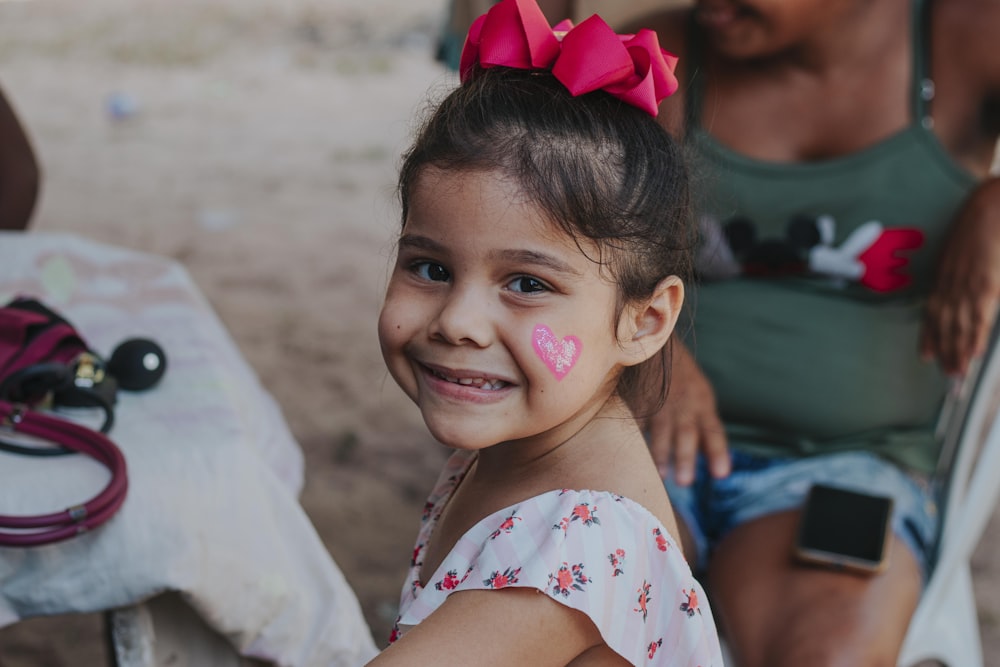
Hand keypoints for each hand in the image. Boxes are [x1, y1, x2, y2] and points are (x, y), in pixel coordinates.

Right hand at [646, 341, 729, 484]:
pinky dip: (634, 437)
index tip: (721, 474)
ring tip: (661, 475)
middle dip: (685, 457)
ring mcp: (659, 402)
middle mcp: (683, 405)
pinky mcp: (638, 400)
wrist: (656, 341)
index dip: (718, 452)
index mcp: (702, 404)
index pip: (713, 431)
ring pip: (660, 429)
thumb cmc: (681, 376)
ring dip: (660, 453)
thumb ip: (706, 428)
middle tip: (685, 482)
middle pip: (686, 433)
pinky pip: (636, 420)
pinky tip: (630, 455)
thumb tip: (718, 468)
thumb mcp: (701, 397)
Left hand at [921, 178, 999, 376]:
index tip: (925, 355)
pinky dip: (975, 335)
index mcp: (945, 276)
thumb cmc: (981, 225)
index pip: (933, 312)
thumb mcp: (965, 253)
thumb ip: (963, 274)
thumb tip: (973, 292)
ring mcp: (967, 285)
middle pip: (945, 325)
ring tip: (957, 374)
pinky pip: (978, 315)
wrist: (991, 206)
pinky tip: (973, 353)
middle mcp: (951, 283)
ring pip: (960, 326)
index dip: (929, 335)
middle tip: (947, 377)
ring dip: (958, 352)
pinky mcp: (986, 283)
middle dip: (946, 352)